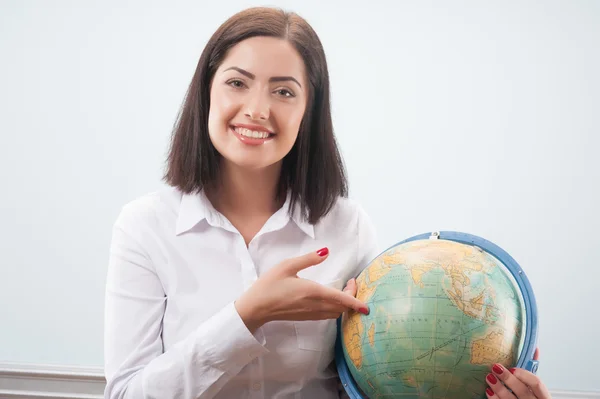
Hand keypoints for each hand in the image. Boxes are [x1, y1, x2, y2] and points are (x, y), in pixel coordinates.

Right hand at [235, 247, 368, 331]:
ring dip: (343, 305)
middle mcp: (315, 305)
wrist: (255, 308)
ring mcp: (311, 314)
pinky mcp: (306, 318)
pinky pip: (327, 316)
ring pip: (336, 313)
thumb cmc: (269, 285)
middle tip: (351, 283)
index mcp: (313, 292)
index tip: (367, 305)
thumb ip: (309, 259)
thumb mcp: (287, 266)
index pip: (341, 300)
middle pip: (342, 307)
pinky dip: (335, 310)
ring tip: (343, 291)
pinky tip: (331, 300)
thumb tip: (326, 251)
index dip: (356, 302)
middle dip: (351, 298)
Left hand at [486, 348, 550, 398]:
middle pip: (522, 391)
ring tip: (489, 377)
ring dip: (498, 388)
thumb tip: (535, 349)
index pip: (537, 383)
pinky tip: (488, 391)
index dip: (524, 374)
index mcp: (543, 395)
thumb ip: (533, 370)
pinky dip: (494, 398)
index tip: (512, 368)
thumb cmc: (532, 396)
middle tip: (495, 368)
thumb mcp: (535, 386)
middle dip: (508, 379)